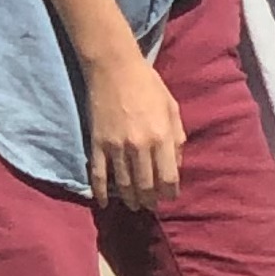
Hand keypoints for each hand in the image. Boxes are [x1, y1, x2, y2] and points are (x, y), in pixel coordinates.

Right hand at [87, 52, 185, 211]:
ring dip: (130, 199)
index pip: (168, 177)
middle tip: (151, 206)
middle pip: (146, 185)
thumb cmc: (148, 86)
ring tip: (134, 206)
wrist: (114, 69)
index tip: (169, 197)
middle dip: (150, 200)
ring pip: (124, 184)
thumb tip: (176, 165)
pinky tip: (105, 203)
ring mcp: (116, 147)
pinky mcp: (97, 145)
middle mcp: (140, 146)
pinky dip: (102, 192)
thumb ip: (177, 137)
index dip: (170, 192)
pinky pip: (99, 175)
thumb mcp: (172, 108)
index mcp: (162, 137)